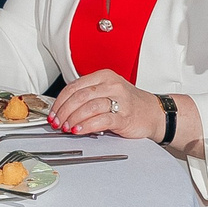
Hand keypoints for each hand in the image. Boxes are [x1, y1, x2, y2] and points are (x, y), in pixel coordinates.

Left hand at [46, 70, 167, 140]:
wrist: (154, 113)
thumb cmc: (128, 104)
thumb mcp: (107, 92)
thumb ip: (86, 98)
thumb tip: (62, 110)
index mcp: (104, 76)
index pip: (74, 86)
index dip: (60, 101)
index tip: (53, 113)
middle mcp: (112, 85)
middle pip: (80, 96)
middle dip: (64, 111)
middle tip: (57, 122)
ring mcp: (120, 100)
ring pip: (89, 106)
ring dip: (73, 118)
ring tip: (66, 127)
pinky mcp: (125, 116)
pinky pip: (102, 119)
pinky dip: (87, 125)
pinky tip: (79, 130)